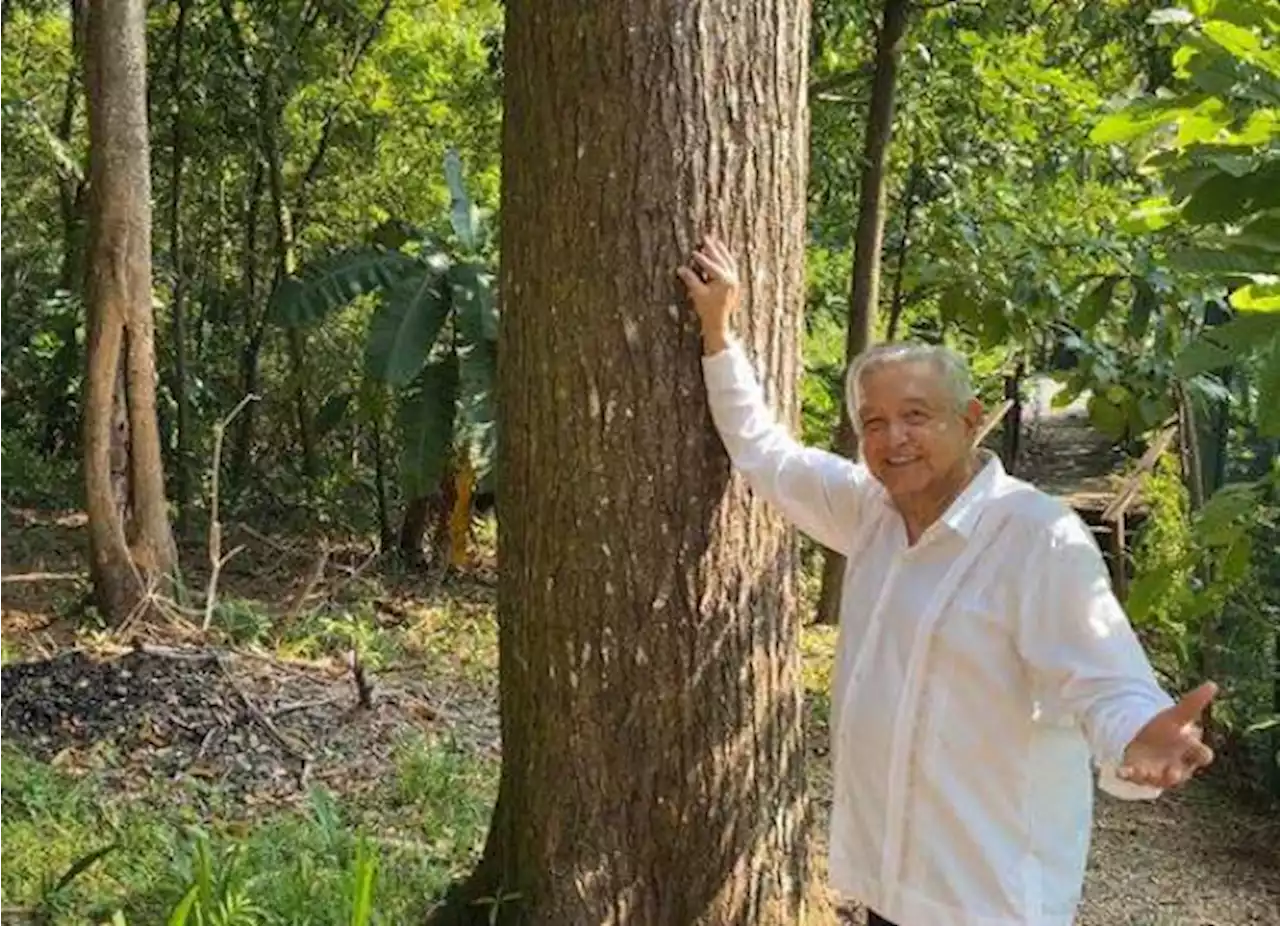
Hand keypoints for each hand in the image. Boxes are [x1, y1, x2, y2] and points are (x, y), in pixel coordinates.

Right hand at [676, 236, 739, 353]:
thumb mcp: (697, 294)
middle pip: (721, 260)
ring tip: (716, 242)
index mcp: (724, 280)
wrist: (719, 322)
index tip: (693, 251)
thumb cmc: (707, 310)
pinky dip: (726, 259)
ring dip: (722, 251)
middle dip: (713, 249)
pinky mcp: (735, 284)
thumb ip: (690, 279)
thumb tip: (681, 268)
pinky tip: (722, 255)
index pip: (711, 265)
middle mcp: (732, 279)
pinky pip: (731, 267)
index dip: (701, 258)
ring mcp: (735, 281)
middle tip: (706, 238)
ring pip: (728, 261)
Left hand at [1118, 680, 1216, 789]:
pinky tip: (1120, 770)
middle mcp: (1177, 767)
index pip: (1202, 755)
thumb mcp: (1176, 716)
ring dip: (1151, 776)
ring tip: (1143, 771)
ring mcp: (1158, 773)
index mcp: (1190, 753)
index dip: (1198, 751)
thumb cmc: (1167, 730)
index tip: (1187, 737)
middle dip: (1176, 775)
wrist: (1145, 740)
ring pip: (1158, 781)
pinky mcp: (1138, 774)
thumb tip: (1212, 684)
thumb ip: (1193, 703)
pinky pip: (1134, 778)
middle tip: (1171, 772)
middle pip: (1181, 775)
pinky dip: (1127, 774)